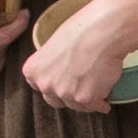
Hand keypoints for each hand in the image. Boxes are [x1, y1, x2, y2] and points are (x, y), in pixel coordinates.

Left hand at [23, 0, 137, 112]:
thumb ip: (51, 64)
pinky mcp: (85, 98)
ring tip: (96, 91)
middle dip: (67, 95)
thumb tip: (61, 72)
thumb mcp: (54, 45)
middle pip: (56, 99)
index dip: (53, 84)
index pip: (38, 87)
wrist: (102, 31)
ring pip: (76, 105)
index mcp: (33, 71)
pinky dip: (101, 104)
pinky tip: (105, 101)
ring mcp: (65, 93)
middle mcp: (45, 84)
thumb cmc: (81, 30)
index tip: (62, 83)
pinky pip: (94, 106)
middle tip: (79, 88)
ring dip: (85, 101)